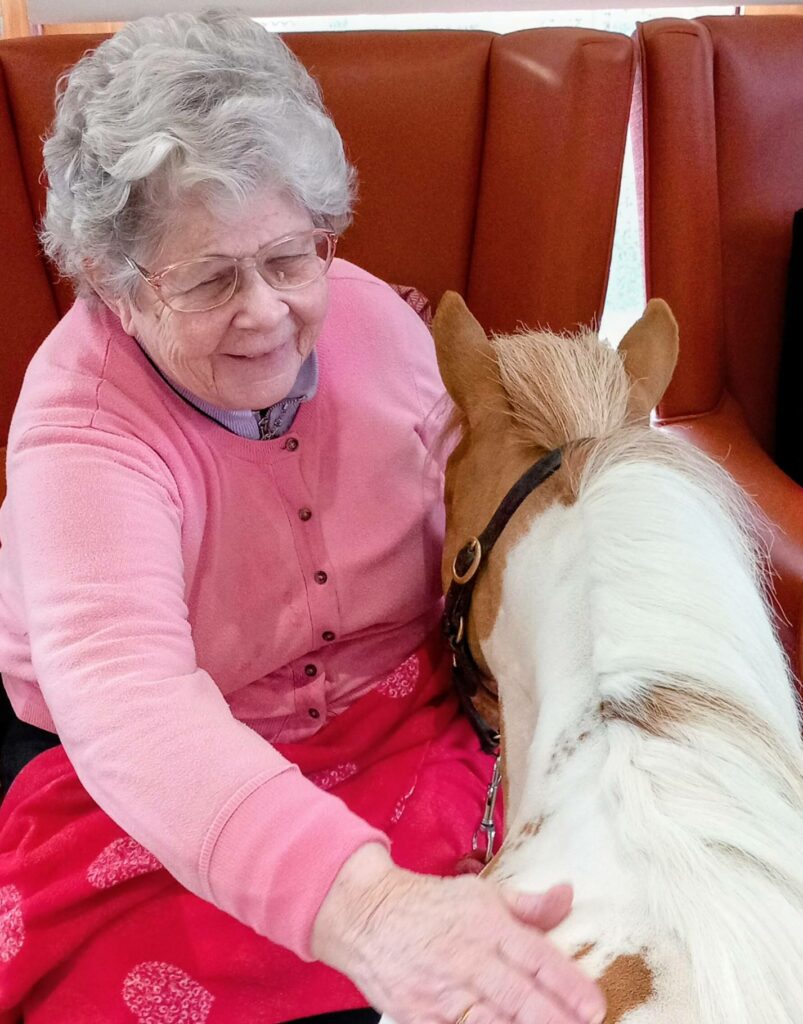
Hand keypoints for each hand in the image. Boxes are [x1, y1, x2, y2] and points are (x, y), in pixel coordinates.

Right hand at [312, 844, 605, 1023]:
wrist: (366, 916)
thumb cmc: (429, 905)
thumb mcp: (480, 893)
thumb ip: (527, 906)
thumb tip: (567, 896)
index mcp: (486, 924)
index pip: (535, 956)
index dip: (567, 983)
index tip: (595, 1004)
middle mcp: (468, 958)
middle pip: (518, 996)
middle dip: (553, 1017)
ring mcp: (443, 992)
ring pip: (491, 1021)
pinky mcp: (421, 1017)